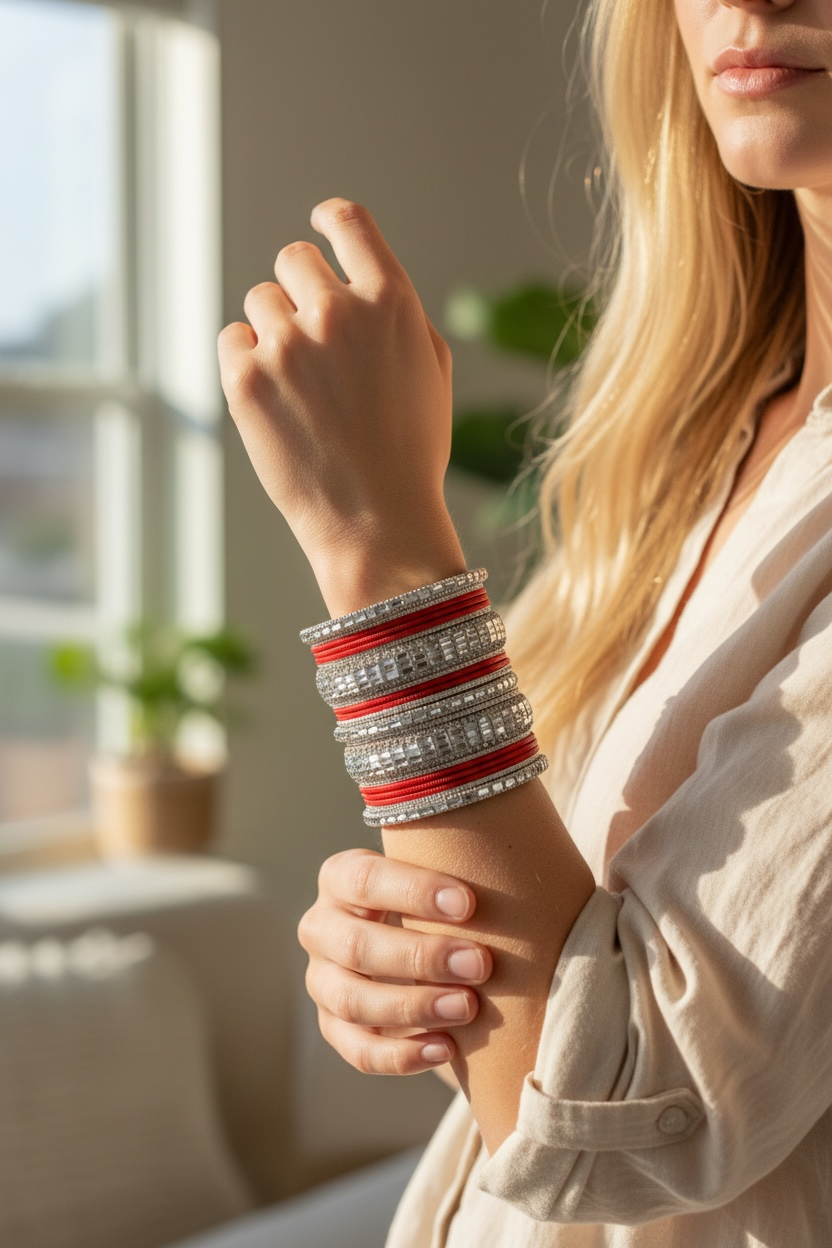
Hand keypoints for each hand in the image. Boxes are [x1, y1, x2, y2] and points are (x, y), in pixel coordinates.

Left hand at [218, 198, 465, 616]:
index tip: (318, 227)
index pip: (348, 224)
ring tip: (298, 385)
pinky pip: (232, 339)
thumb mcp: (431, 374)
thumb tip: (363, 281)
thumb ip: (399, 316)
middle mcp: (338, 313)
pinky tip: (273, 397)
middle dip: (300, 291)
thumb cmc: (410, 453)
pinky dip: (246, 361)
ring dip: (273, 330)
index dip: (329, 220)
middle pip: (294, 260)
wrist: (375, 521)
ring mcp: (288, 345)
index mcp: (391, 303)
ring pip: (260, 302)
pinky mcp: (245, 379)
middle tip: (310, 338)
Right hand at [298, 848, 492, 1075]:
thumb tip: (522, 876)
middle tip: (481, 965)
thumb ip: (458, 874)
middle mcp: (321, 927)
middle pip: (357, 946)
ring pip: (353, 1001)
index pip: (365, 880)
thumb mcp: (435, 875)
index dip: (414, 892)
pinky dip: (400, 1054)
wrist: (417, 940)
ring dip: (414, 1008)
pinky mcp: (334, 1025)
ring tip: (468, 1008)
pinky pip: (359, 1049)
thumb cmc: (437, 898)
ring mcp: (322, 980)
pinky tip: (445, 1048)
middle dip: (422, 957)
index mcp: (339, 877)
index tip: (469, 904)